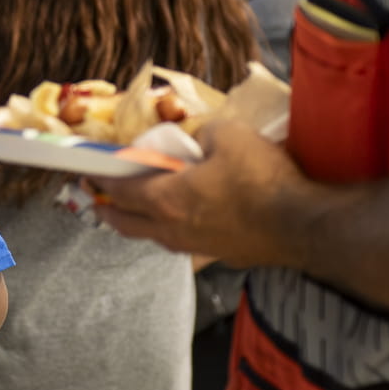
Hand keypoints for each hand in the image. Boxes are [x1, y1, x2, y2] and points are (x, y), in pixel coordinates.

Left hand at [93, 121, 311, 265]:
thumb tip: (196, 141)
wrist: (301, 224)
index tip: (87, 173)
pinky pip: (184, 243)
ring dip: (140, 223)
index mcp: (166, 200)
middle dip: (108, 209)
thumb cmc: (261, 178)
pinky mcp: (219, 255)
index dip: (100, 180)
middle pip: (127, 224)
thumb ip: (201, 134)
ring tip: (138, 210)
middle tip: (99, 198)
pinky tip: (185, 222)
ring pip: (155, 237)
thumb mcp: (226, 135)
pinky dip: (173, 231)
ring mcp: (196, 248)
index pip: (120, 191)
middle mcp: (173, 230)